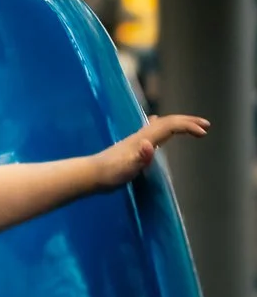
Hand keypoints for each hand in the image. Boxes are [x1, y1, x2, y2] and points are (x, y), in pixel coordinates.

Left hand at [94, 114, 209, 188]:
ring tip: (189, 126)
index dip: (187, 127)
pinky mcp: (132, 147)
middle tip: (206, 126)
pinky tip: (155, 127)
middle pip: (167, 123)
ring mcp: (136, 140)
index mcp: (143, 139)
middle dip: (187, 122)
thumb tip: (150, 145)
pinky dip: (161, 127)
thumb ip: (140, 157)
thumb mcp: (127, 168)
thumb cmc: (110, 173)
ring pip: (160, 126)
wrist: (90, 174)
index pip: (170, 126)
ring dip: (177, 124)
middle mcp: (141, 136)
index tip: (204, 133)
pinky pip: (151, 132)